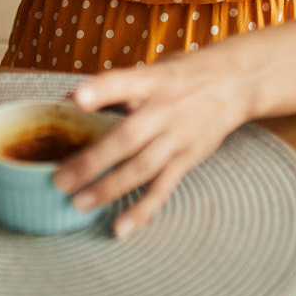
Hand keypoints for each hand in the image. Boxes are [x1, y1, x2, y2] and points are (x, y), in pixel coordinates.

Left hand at [53, 47, 249, 238]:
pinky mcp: (187, 160)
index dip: (101, 90)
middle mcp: (165, 110)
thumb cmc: (183, 74)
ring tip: (78, 203)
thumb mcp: (152, 68)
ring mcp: (177, 138)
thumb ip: (114, 87)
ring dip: (109, 188)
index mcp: (152, 81)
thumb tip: (66, 101)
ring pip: (141, 168)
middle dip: (92, 161)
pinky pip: (163, 188)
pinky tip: (121, 227)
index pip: (125, 82)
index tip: (76, 99)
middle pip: (127, 137)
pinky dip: (142, 210)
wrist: (236, 83)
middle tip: (59, 179)